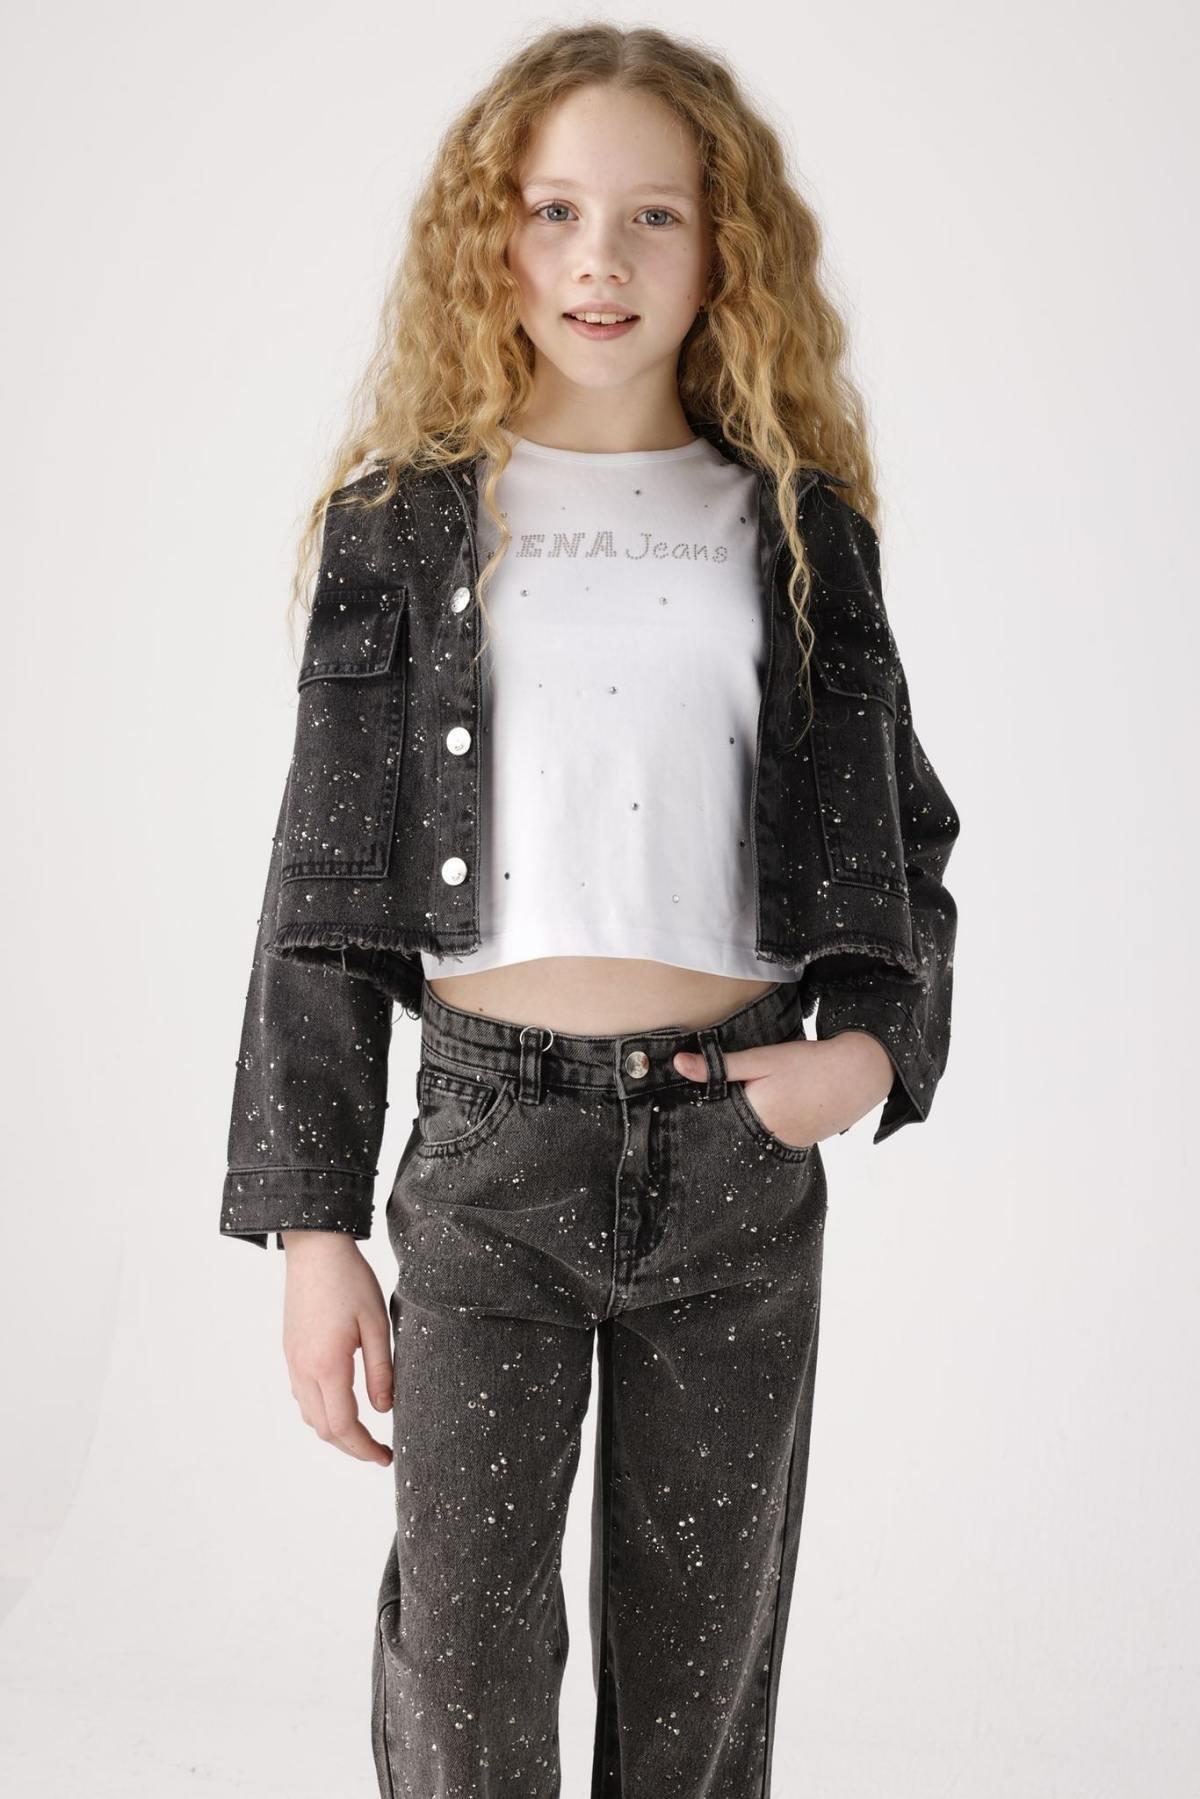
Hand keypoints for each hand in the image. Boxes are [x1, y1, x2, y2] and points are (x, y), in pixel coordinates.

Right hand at [280, 1232, 393, 1465]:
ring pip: (309, 1415)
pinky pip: (301, 1396)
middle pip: (323, 1429)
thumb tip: (385, 1410)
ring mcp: (292, 1360)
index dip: (364, 1449)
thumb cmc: (350, 1279)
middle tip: (378, 1452)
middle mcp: (303, 1369)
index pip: (344, 1426)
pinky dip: (321, 1411)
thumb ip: (381, 1371)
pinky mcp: (290, 1350)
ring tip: (363, 1433)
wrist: (314, 1247)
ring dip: (334, 1431)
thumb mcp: (376, 1324)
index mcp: (327, 1365)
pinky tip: (341, 1404)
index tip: (385, 1457)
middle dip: (351, 1447)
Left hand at [672, 1030, 894, 1146]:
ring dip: (734, 1128)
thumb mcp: (763, 1058)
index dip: (693, 1114)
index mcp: (753, 1118)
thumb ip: (721, 1065)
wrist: (860, 1074)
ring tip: (723, 1116)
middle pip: (727, 1135)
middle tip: (694, 1115)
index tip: (676, 1108)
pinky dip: (757, 1131)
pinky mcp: (796, 1145)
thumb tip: (678, 1064)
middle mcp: (766, 1140)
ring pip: (746, 1140)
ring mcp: (783, 1146)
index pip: (710, 1122)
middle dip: (713, 1124)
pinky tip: (756, 1118)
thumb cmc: (808, 1063)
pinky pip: (765, 1141)